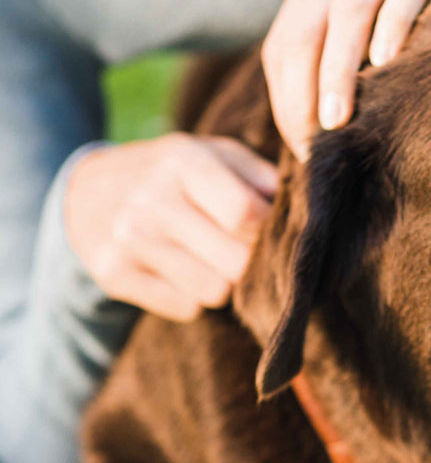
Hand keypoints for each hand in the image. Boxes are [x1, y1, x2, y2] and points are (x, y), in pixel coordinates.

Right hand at [64, 134, 277, 321]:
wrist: (87, 192)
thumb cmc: (173, 173)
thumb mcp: (215, 154)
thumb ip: (263, 176)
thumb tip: (310, 206)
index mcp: (184, 162)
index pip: (245, 214)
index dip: (266, 229)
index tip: (265, 228)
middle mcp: (152, 200)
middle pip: (235, 261)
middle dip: (249, 260)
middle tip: (241, 249)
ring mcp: (129, 240)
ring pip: (214, 292)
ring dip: (224, 282)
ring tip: (210, 258)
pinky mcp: (114, 274)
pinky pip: (186, 308)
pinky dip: (193, 297)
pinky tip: (181, 271)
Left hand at [262, 0, 430, 158]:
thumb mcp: (375, 3)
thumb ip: (348, 42)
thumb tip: (331, 121)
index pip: (285, 40)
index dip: (285, 96)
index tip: (301, 145)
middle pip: (306, 27)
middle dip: (301, 90)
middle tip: (312, 142)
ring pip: (348, 11)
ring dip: (336, 70)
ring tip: (337, 120)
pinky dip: (392, 26)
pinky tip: (386, 62)